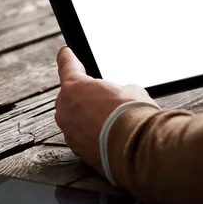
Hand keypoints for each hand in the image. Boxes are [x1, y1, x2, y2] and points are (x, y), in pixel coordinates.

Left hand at [55, 47, 155, 172]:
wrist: (137, 148)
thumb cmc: (133, 114)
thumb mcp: (130, 90)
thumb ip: (115, 89)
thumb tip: (118, 97)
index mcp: (74, 87)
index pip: (67, 66)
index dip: (67, 58)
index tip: (64, 53)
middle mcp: (66, 110)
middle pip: (68, 96)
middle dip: (81, 95)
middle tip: (101, 97)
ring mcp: (70, 132)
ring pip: (73, 118)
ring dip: (85, 116)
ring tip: (108, 119)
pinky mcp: (78, 150)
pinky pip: (81, 136)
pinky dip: (90, 134)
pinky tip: (108, 135)